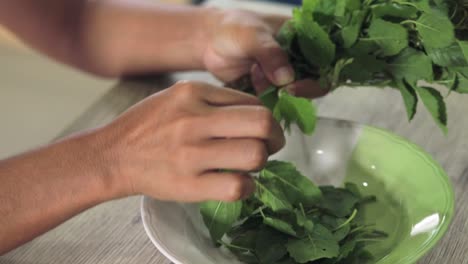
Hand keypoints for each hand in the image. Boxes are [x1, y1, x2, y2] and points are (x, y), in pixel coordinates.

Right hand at [98, 81, 284, 201]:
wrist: (111, 155)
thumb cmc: (147, 126)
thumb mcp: (176, 97)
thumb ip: (214, 100)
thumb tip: (257, 113)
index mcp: (193, 93)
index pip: (253, 103)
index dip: (266, 119)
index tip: (262, 131)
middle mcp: (193, 120)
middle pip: (262, 124)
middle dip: (275, 137)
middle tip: (269, 146)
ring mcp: (190, 154)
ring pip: (255, 155)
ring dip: (261, 162)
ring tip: (250, 165)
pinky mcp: (187, 184)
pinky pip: (237, 186)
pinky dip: (247, 186)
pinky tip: (238, 183)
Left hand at [203, 9, 327, 97]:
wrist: (209, 43)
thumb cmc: (232, 29)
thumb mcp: (252, 35)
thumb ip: (270, 53)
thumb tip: (288, 77)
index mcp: (304, 36)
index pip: (326, 59)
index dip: (318, 75)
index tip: (295, 85)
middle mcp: (301, 57)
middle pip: (317, 81)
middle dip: (298, 89)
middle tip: (279, 91)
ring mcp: (288, 74)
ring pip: (299, 94)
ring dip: (281, 94)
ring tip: (255, 77)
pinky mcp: (274, 89)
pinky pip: (282, 102)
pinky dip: (271, 101)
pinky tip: (253, 86)